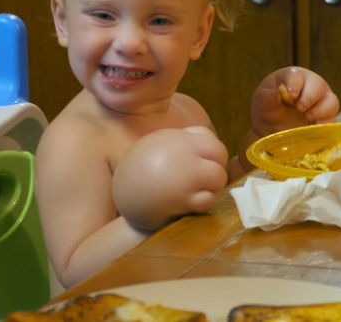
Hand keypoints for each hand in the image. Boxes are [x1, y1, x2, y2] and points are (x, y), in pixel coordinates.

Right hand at [112, 126, 227, 230]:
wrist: (121, 202)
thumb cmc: (137, 177)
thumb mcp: (152, 147)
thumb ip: (178, 142)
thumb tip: (209, 139)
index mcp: (173, 138)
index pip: (207, 136)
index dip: (210, 152)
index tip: (201, 164)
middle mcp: (180, 151)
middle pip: (219, 152)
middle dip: (216, 167)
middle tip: (204, 180)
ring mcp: (183, 174)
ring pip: (218, 176)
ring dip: (212, 186)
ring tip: (197, 192)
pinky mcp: (181, 198)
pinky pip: (208, 198)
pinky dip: (204, 202)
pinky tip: (191, 204)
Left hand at [250, 66, 338, 137]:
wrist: (272, 129)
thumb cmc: (268, 108)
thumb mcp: (263, 101)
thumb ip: (269, 96)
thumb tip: (280, 93)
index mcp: (295, 77)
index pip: (298, 76)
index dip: (295, 85)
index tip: (290, 96)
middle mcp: (312, 87)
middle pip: (319, 86)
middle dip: (309, 97)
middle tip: (299, 108)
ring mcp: (322, 103)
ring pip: (331, 102)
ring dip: (320, 111)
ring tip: (307, 118)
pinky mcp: (326, 120)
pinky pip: (333, 121)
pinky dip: (326, 124)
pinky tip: (315, 128)